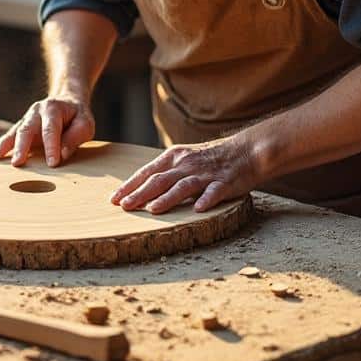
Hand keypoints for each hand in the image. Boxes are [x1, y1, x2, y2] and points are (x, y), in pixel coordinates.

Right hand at [0, 97, 95, 167]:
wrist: (67, 102)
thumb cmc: (77, 116)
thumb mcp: (85, 124)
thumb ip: (75, 137)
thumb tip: (62, 154)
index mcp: (53, 109)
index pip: (51, 129)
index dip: (52, 147)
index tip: (53, 164)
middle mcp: (36, 111)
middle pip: (27, 129)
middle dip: (22, 147)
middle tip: (18, 163)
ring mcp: (27, 118)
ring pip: (16, 131)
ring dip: (7, 145)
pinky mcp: (22, 127)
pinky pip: (11, 135)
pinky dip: (3, 145)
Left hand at [110, 136, 259, 213]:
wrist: (245, 150)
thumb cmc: (210, 158)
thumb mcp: (184, 159)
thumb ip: (165, 171)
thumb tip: (140, 188)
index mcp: (174, 157)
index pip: (147, 172)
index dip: (130, 186)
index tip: (114, 199)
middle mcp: (186, 164)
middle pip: (160, 180)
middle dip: (140, 194)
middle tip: (124, 207)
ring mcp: (205, 173)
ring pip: (183, 186)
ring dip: (167, 198)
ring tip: (152, 209)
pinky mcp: (224, 182)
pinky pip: (214, 192)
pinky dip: (206, 200)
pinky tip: (199, 209)